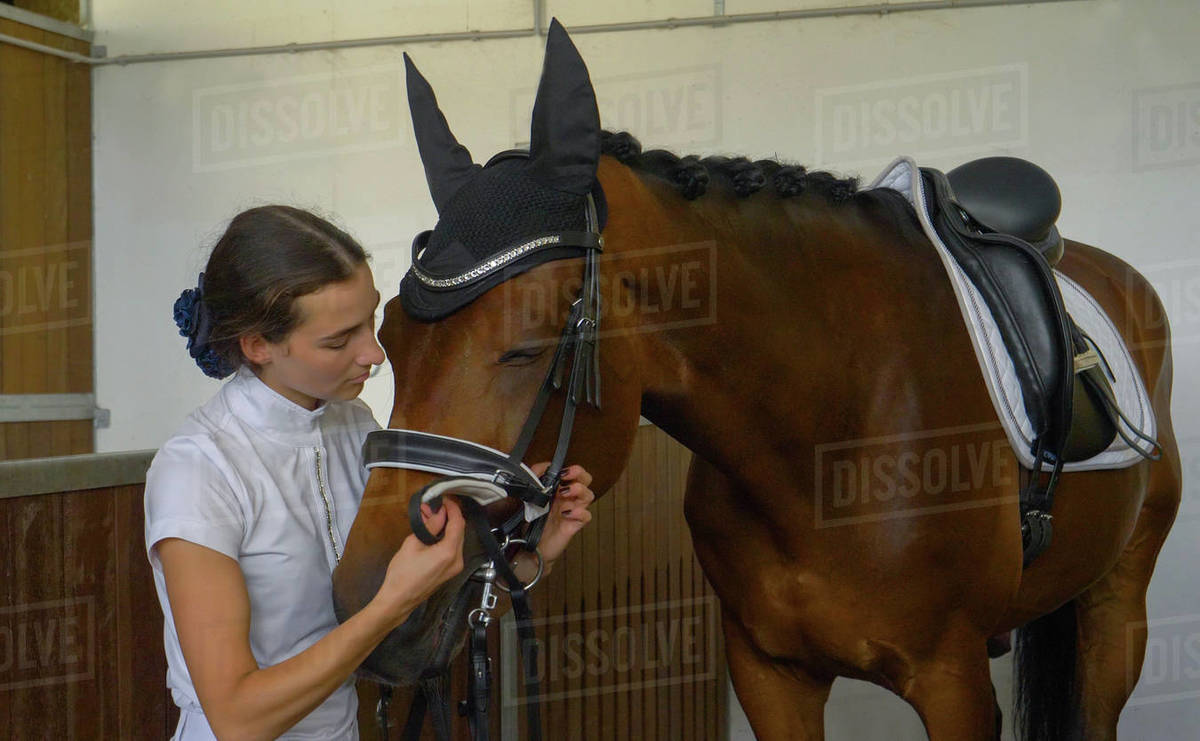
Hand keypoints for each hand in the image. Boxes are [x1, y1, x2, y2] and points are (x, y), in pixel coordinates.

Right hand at [373, 497, 465, 627]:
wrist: (398, 600)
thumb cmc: (402, 573)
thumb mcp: (413, 544)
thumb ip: (431, 527)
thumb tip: (440, 513)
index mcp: (450, 552)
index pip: (458, 523)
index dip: (453, 508)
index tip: (444, 499)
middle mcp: (457, 560)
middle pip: (459, 531)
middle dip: (446, 516)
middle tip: (432, 506)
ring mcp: (454, 567)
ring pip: (454, 539)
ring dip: (443, 526)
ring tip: (428, 515)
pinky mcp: (449, 571)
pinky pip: (450, 549)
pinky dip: (442, 537)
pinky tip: (430, 530)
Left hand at [529, 463, 594, 564]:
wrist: (530, 546)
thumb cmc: (532, 522)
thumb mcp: (529, 497)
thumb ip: (534, 479)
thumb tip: (542, 466)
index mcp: (560, 490)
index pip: (574, 474)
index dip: (572, 469)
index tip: (561, 470)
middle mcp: (568, 499)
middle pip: (586, 480)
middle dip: (579, 474)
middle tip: (567, 476)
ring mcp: (573, 511)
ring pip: (589, 495)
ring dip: (578, 490)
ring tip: (564, 493)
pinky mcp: (573, 525)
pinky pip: (586, 515)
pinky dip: (578, 511)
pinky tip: (566, 512)